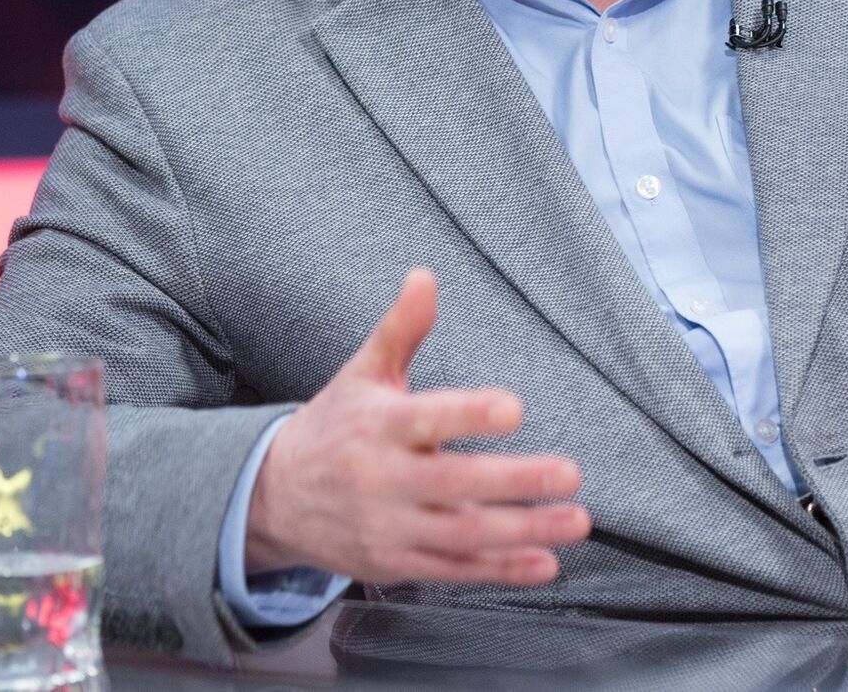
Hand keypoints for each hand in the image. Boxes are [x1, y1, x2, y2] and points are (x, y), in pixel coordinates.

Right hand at [244, 268, 589, 585]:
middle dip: (516, 482)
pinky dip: (501, 571)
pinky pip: (454, 570)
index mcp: (379, 426)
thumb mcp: (362, 373)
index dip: (470, 414)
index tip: (516, 408)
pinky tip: (545, 563)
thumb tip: (425, 277)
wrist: (272, 498)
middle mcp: (382, 480)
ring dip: (523, 531)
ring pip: (463, 534)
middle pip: (455, 484)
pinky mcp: (395, 565)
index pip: (427, 419)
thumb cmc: (335, 427)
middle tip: (570, 474)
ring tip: (575, 520)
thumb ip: (402, 329)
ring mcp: (389, 527)